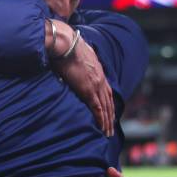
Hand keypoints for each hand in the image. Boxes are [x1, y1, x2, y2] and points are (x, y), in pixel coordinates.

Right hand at [47, 20, 114, 136]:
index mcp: (98, 70)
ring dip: (108, 121)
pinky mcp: (88, 90)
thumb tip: (70, 62)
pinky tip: (102, 128)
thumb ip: (77, 61)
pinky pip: (98, 108)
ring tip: (107, 133)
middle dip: (111, 116)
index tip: (109, 112)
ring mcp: (96, 85)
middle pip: (109, 101)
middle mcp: (100, 78)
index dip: (108, 102)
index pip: (106, 90)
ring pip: (106, 107)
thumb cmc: (67, 46)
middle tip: (110, 128)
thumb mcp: (77, 54)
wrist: (66, 43)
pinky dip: (101, 119)